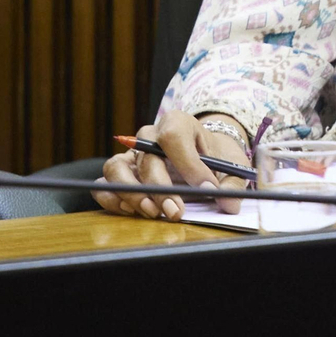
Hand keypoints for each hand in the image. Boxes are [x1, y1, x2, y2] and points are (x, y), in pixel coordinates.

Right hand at [95, 110, 249, 219]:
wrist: (205, 156)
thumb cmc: (216, 158)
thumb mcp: (231, 164)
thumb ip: (231, 184)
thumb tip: (228, 204)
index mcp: (177, 123)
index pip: (173, 137)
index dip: (188, 165)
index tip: (205, 188)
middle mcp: (149, 136)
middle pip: (146, 158)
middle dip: (160, 189)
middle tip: (175, 212)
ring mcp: (131, 154)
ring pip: (116, 168)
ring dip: (132, 194)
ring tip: (153, 212)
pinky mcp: (121, 173)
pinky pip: (104, 185)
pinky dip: (113, 200)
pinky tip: (133, 212)